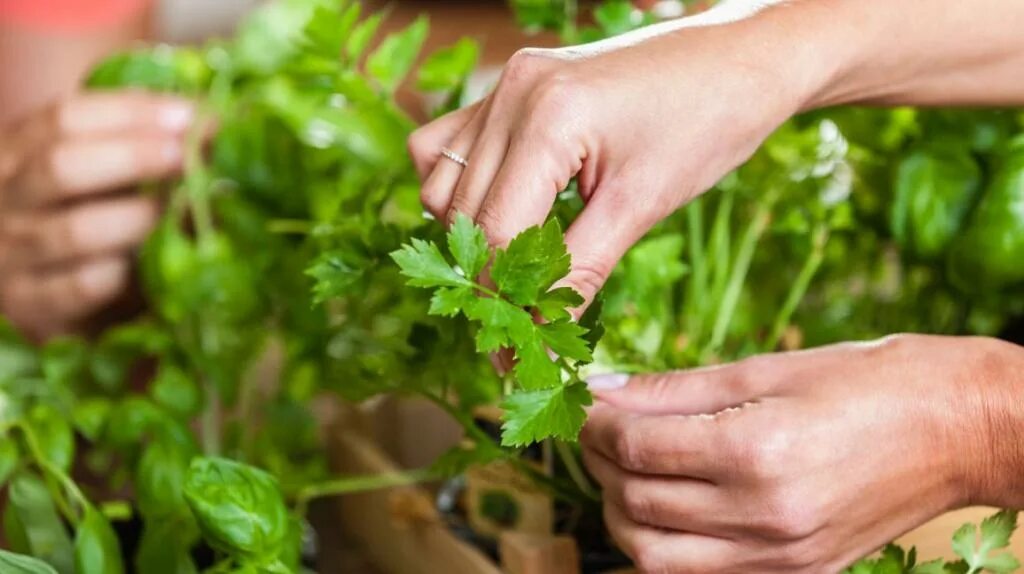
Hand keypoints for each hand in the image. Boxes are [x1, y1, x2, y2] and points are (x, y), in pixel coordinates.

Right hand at [0, 91, 192, 339]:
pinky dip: (126, 271)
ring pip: (76, 229)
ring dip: (140, 217)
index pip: (66, 118)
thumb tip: (214, 125)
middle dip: (135, 157)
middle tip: (189, 157)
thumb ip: (143, 145)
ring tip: (185, 210)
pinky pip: (82, 285)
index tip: (192, 116)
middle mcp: (8, 197)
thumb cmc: (88, 217)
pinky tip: (156, 261)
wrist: (49, 294)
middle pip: (62, 165)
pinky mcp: (33, 304)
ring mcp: (13, 253)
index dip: (132, 112)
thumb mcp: (103, 173)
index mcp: (19, 151)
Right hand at [408, 4, 827, 309]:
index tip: (513, 353)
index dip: (502, 298)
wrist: (738, 58)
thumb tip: (540, 337)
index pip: (496, 230)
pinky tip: (505, 211)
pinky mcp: (509, 86)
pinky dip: (464, 189)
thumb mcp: (642, 205)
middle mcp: (512, 92)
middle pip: (464, 212)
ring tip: (517, 267)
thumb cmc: (707, 124)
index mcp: (548, 116)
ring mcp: (505, 84)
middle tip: (520, 323)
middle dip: (488, 274)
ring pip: (443, 181)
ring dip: (471, 232)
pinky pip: (449, 145)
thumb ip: (579, 271)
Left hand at [580, 335, 1023, 572]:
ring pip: (655, 557)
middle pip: (637, 504)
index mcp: (757, 450)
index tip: (587, 403)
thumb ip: (676, 388)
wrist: (956, 429)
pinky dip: (666, 546)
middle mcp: (765, 515)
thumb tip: (606, 390)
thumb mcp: (767, 368)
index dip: (597, 424)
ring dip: (622, 514)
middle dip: (600, 466)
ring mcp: (781, 556)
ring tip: (625, 473)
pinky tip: (667, 507)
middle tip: (599, 433)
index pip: (638, 448)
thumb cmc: (868, 381)